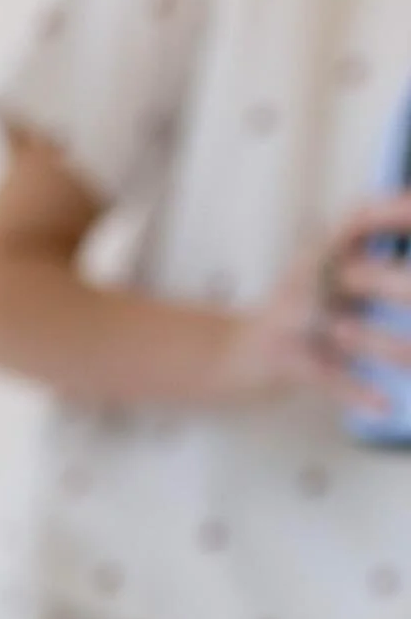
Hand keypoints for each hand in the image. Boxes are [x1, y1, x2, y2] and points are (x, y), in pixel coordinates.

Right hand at [218, 195, 410, 413]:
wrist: (226, 356)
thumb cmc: (292, 317)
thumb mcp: (323, 278)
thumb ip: (368, 268)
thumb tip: (406, 281)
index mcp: (322, 255)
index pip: (360, 220)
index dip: (391, 213)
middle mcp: (309, 281)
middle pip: (362, 277)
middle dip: (400, 288)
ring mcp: (295, 323)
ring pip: (350, 332)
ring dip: (390, 348)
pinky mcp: (286, 362)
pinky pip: (326, 378)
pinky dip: (356, 392)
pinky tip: (385, 405)